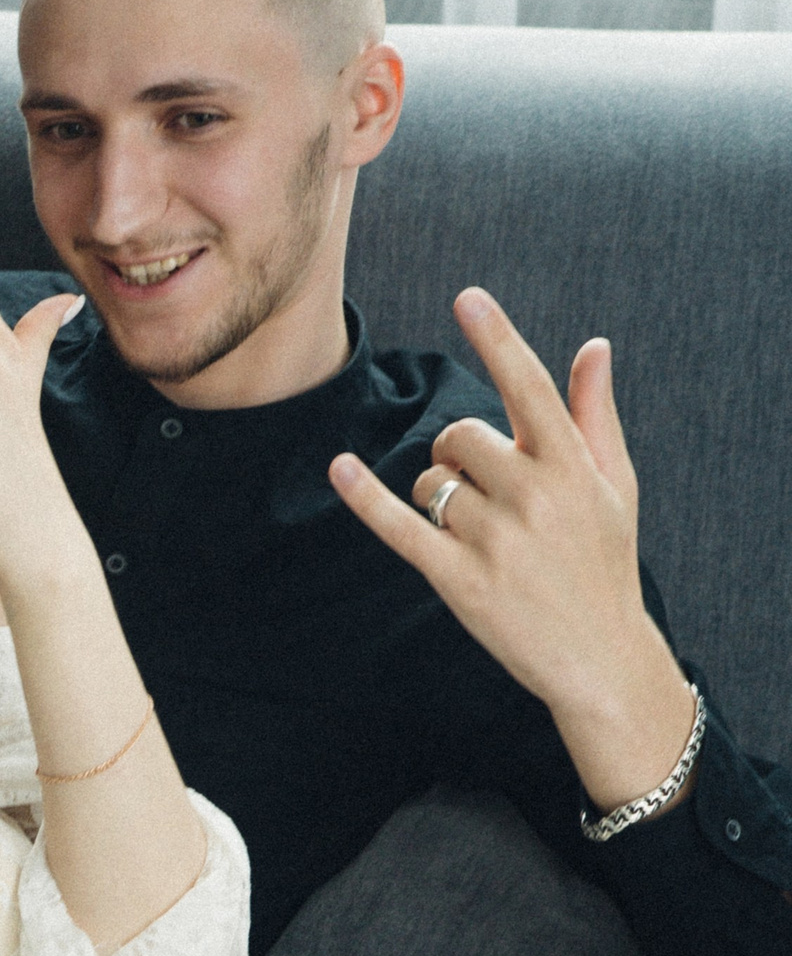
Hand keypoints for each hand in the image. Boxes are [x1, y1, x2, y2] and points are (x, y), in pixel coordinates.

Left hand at [329, 289, 698, 812]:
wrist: (601, 658)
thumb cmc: (605, 564)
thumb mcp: (615, 487)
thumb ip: (595, 414)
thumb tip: (593, 344)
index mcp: (572, 466)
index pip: (529, 388)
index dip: (497, 339)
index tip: (467, 297)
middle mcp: (533, 496)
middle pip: (459, 436)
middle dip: (459, 455)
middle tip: (488, 496)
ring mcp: (495, 539)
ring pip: (431, 482)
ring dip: (438, 497)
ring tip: (480, 535)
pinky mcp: (460, 580)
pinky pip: (400, 526)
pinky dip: (366, 496)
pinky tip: (340, 468)